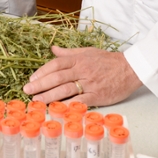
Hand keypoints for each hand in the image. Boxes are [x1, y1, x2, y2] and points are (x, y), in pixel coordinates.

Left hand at [23, 46, 142, 107]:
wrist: (130, 69)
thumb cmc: (108, 60)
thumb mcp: (88, 52)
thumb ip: (69, 53)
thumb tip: (52, 49)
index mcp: (78, 59)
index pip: (56, 64)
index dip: (42, 72)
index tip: (32, 79)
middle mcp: (82, 70)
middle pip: (57, 77)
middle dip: (40, 84)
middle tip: (27, 91)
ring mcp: (89, 83)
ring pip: (65, 89)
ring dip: (49, 96)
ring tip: (37, 101)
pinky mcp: (97, 95)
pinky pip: (80, 101)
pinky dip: (67, 105)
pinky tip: (57, 109)